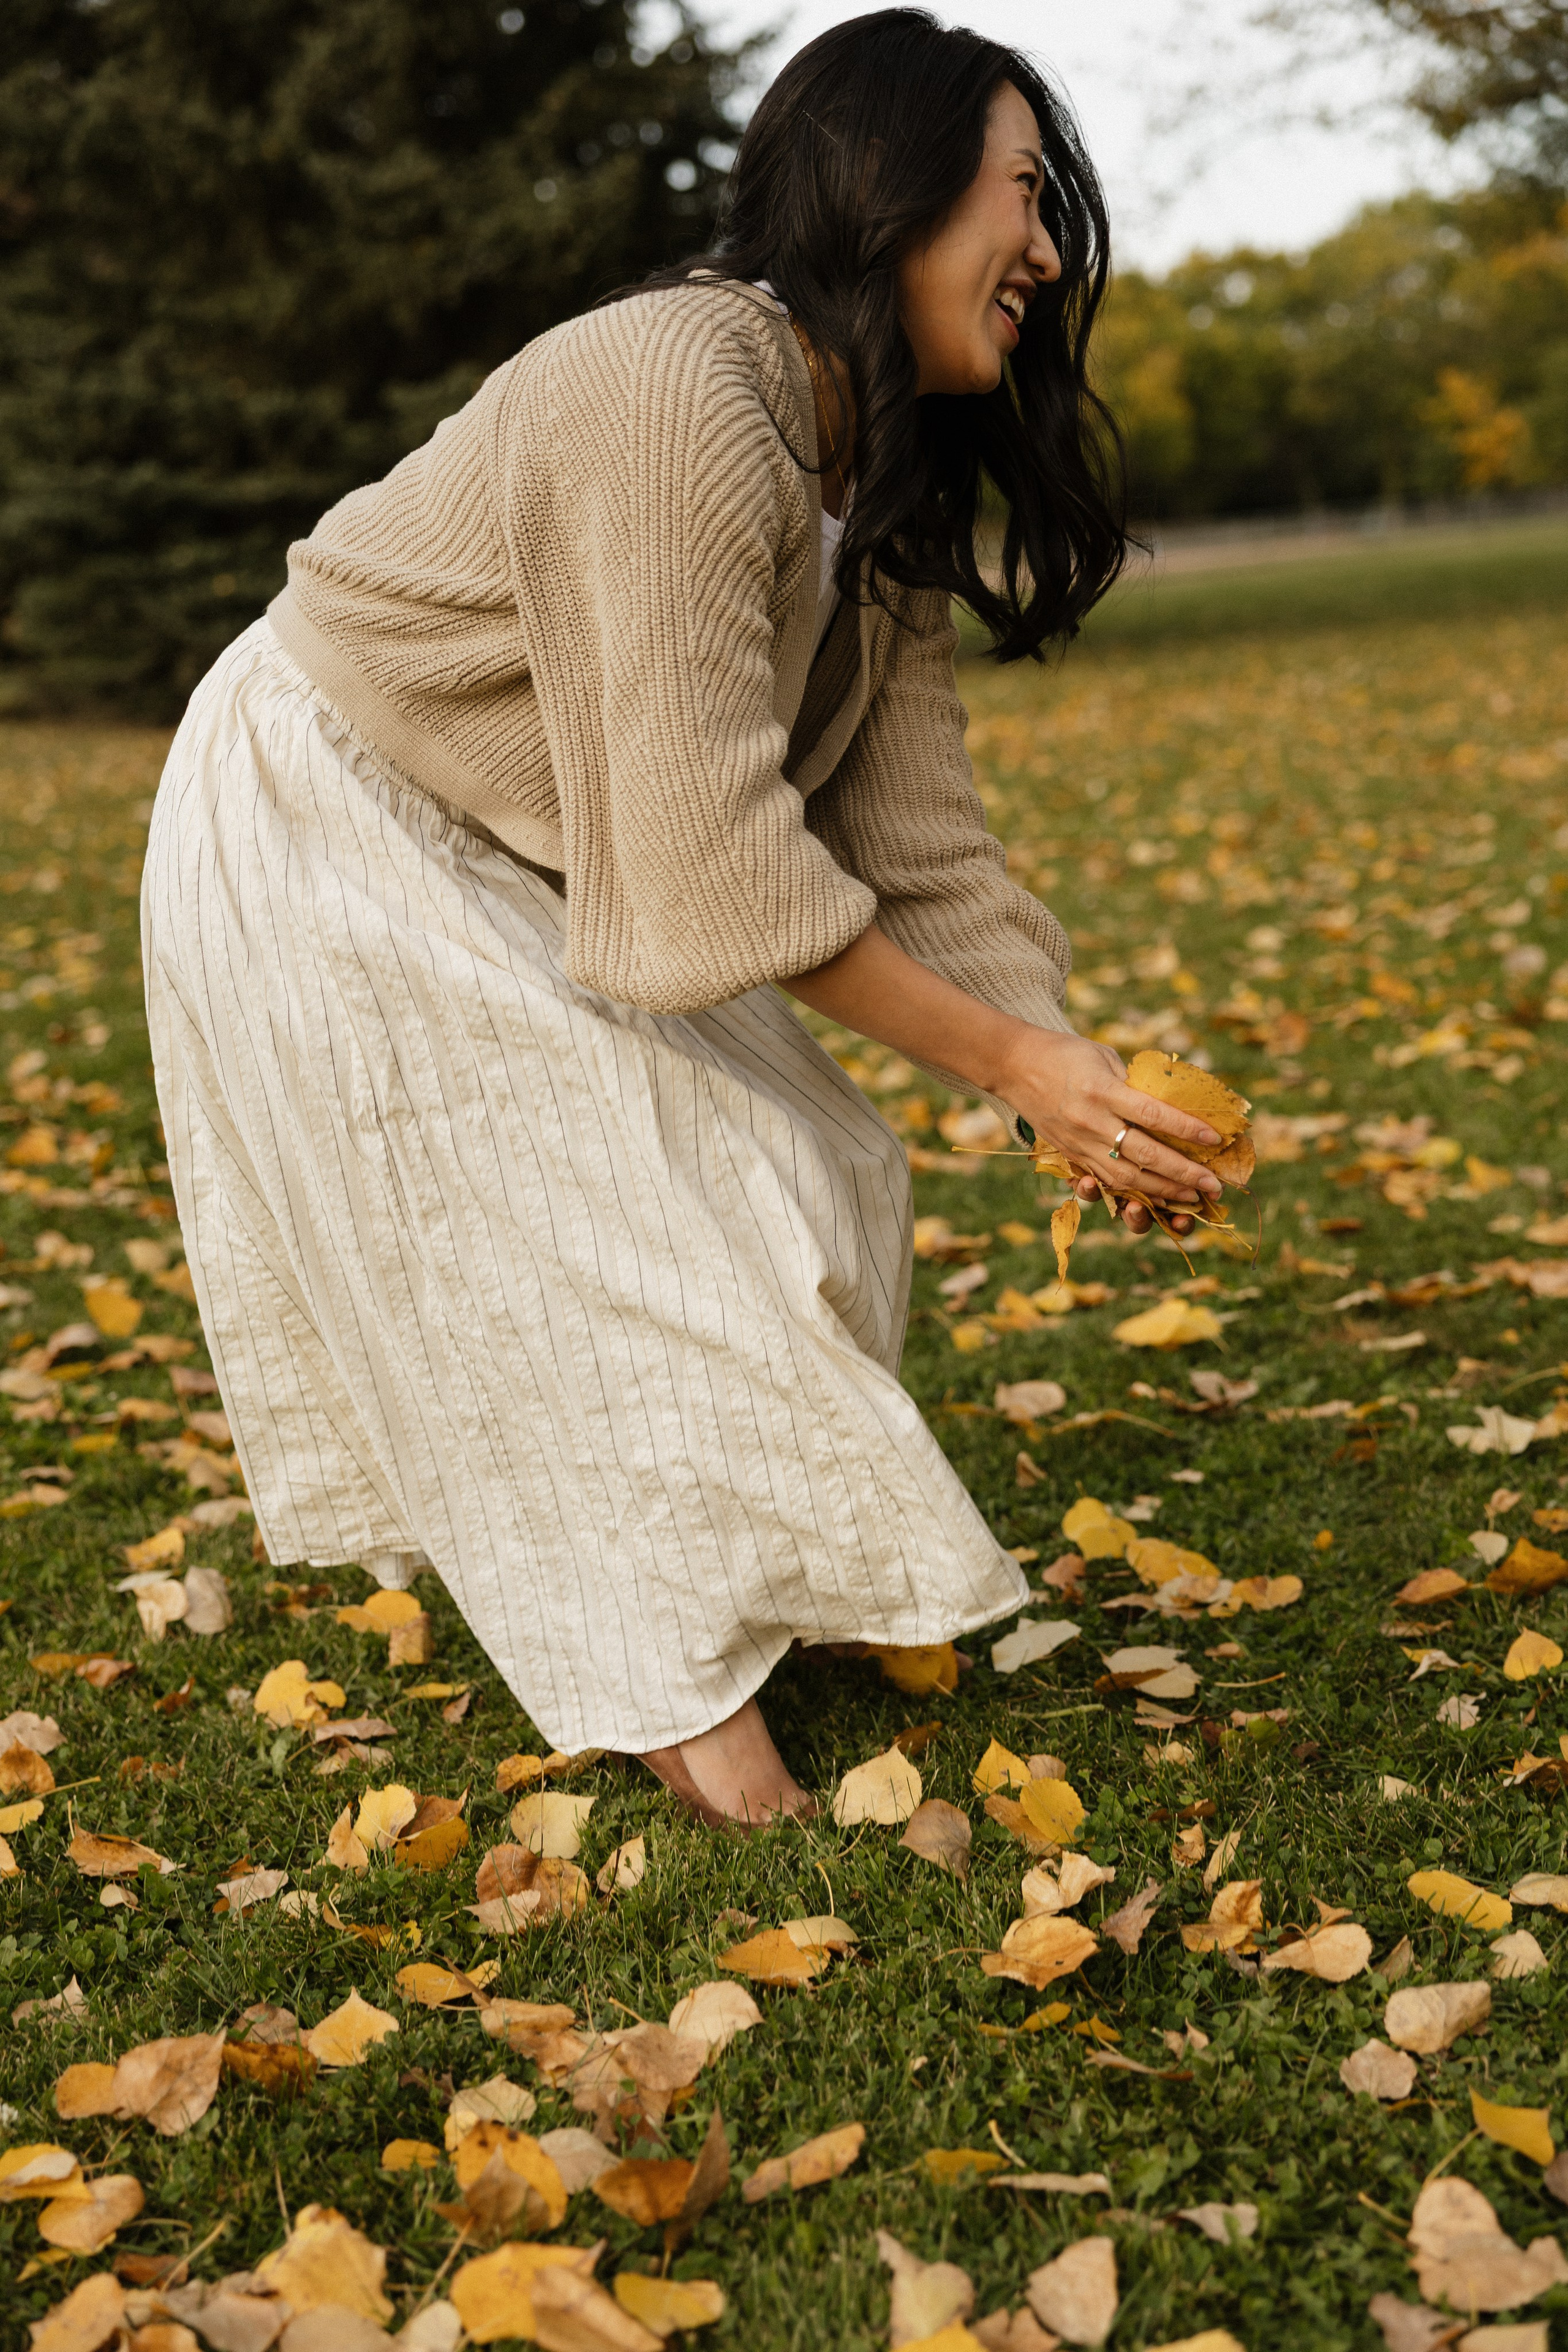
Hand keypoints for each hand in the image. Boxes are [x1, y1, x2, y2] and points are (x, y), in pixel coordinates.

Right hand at [997, 1029, 1222, 1237]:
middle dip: (1183, 1172)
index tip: (1214, 1138)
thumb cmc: (1065, 1053)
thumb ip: (1134, 1083)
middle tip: (1213, 1184)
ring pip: (1126, 1176)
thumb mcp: (1104, 1055)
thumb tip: (1170, 1105)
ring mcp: (1078, 1142)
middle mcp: (1090, 1121)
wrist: (1014, 1065)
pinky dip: (1134, 1191)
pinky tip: (1157, 1197)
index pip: (1152, 1114)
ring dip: (1163, 1190)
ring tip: (1191, 1197)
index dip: (1186, 1129)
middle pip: (1144, 1154)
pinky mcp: (1070, 1155)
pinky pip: (1105, 1179)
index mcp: (1101, 1090)